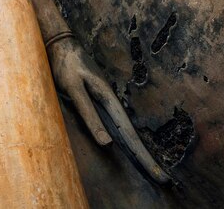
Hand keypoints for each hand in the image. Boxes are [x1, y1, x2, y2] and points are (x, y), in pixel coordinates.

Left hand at [47, 37, 169, 183]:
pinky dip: (123, 138)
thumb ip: (89, 114)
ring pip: (124, 130)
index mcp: (109, 100)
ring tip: (150, 168)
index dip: (143, 157)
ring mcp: (105, 100)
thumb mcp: (74, 90)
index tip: (160, 175)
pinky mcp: (97, 99)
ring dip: (136, 150)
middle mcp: (111, 102)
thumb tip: (107, 143)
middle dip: (145, 158)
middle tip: (163, 180)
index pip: (129, 135)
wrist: (60, 42)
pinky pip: (114, 123)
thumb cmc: (65, 65)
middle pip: (131, 135)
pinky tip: (127, 146)